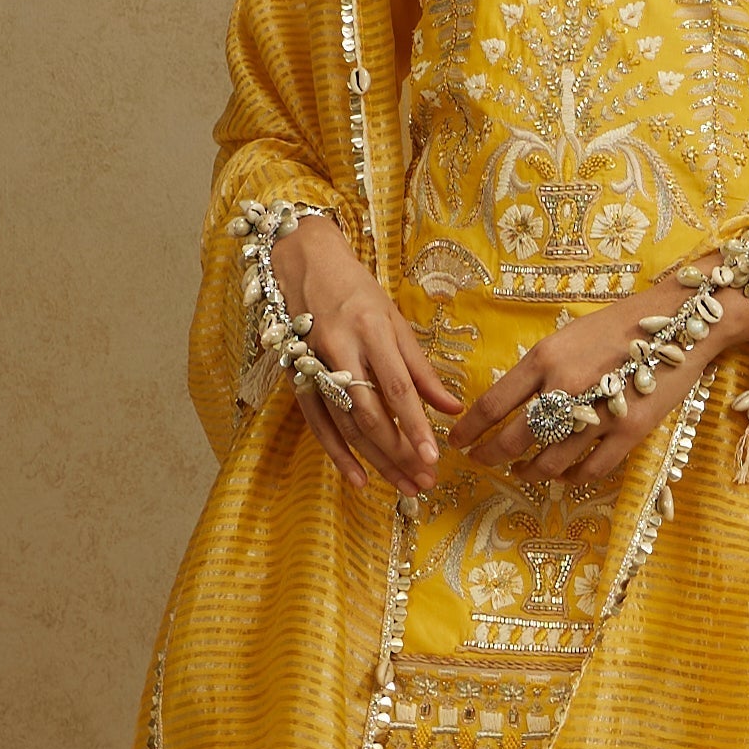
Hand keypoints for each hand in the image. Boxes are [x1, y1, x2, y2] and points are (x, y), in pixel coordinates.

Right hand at [275, 218, 464, 494]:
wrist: (301, 261)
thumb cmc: (356, 290)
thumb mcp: (395, 319)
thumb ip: (421, 368)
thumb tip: (453, 408)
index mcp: (372, 330)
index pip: (398, 388)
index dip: (415, 426)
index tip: (434, 458)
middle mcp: (341, 348)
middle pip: (370, 414)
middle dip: (398, 453)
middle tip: (423, 483)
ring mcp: (313, 364)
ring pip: (345, 424)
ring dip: (375, 460)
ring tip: (403, 487)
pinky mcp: (295, 375)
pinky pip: (317, 423)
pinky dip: (337, 453)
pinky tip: (358, 478)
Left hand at [453, 272, 748, 485]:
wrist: (679, 321)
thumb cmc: (620, 325)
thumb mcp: (568, 337)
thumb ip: (541, 370)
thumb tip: (515, 405)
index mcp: (544, 358)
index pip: (493, 404)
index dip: (471, 430)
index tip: (459, 442)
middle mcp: (564, 387)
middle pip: (514, 439)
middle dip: (491, 456)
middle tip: (484, 463)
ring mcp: (597, 412)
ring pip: (550, 461)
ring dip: (531, 472)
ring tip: (524, 472)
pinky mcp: (629, 432)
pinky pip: (590, 470)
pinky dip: (572, 479)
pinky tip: (565, 476)